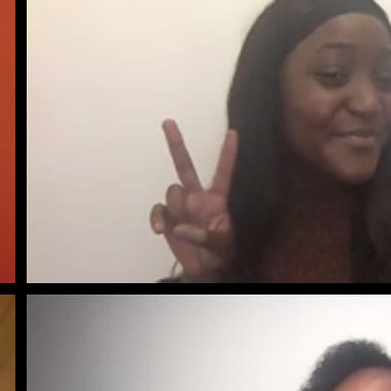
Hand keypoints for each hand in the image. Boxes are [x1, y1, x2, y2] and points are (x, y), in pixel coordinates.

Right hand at [149, 121, 237, 281]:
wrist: (204, 269)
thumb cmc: (219, 254)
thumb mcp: (221, 246)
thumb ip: (204, 237)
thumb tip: (181, 228)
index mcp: (217, 199)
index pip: (223, 172)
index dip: (228, 153)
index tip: (233, 132)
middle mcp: (197, 198)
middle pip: (185, 166)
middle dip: (176, 144)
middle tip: (168, 122)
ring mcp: (181, 207)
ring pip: (172, 192)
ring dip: (175, 207)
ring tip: (179, 227)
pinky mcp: (168, 218)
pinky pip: (158, 210)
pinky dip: (158, 219)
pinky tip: (161, 230)